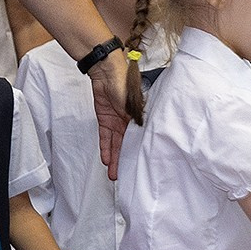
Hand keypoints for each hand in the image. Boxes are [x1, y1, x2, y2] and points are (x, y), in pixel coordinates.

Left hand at [89, 52, 129, 178]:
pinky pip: (105, 138)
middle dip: (124, 161)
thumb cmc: (124, 84)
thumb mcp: (134, 104)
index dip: (138, 153)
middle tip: (122, 176)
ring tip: (113, 174)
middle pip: (126, 146)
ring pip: (115, 145)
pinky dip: (105, 148)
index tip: (139, 167)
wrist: (106, 72)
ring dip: (114, 159)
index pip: (139, 140)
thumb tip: (145, 134)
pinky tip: (106, 160)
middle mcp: (128, 123)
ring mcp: (116, 122)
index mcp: (139, 118)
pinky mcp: (105, 120)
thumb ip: (138, 119)